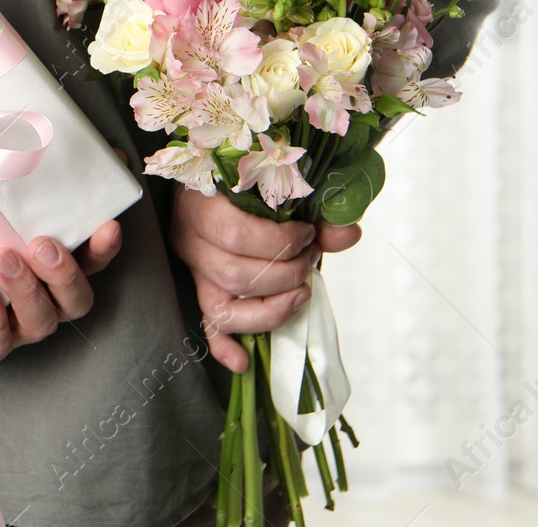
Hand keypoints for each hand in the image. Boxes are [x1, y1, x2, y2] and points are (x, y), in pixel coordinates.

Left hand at [0, 219, 121, 367]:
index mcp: (48, 262)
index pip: (92, 258)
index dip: (104, 245)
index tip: (107, 223)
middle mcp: (41, 297)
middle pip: (76, 298)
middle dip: (64, 272)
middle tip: (41, 245)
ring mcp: (14, 325)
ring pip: (42, 319)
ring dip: (27, 290)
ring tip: (2, 261)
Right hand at [170, 188, 362, 371]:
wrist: (218, 177)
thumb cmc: (247, 179)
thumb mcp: (279, 182)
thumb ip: (315, 207)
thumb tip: (347, 233)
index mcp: (201, 205)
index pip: (234, 235)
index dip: (279, 243)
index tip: (307, 235)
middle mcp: (190, 239)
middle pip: (234, 275)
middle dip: (285, 275)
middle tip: (310, 260)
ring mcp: (194, 269)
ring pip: (223, 305)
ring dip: (272, 307)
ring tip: (301, 294)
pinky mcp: (201, 288)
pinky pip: (208, 324)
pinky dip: (224, 346)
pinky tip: (242, 361)